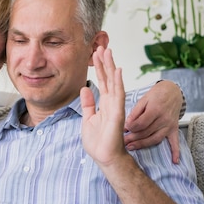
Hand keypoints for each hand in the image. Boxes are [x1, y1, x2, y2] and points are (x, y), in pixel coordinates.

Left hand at [80, 46, 126, 166]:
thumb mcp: (88, 119)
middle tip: (101, 46)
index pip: (102, 82)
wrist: (105, 157)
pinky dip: (118, 82)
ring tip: (108, 52)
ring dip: (110, 67)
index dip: (99, 68)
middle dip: (105, 62)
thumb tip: (84, 89)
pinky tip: (117, 70)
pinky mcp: (117, 113)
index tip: (95, 54)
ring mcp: (115, 107)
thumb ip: (88, 104)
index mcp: (104, 104)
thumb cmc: (98, 142)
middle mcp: (111, 103)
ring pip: (114, 82)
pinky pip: (118, 95)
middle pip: (108, 78)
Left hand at [124, 80, 181, 163]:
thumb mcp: (143, 99)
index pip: (141, 123)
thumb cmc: (156, 95)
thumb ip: (135, 112)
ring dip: (142, 145)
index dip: (130, 128)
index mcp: (155, 110)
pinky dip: (176, 152)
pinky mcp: (173, 129)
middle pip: (146, 133)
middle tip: (121, 142)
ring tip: (131, 147)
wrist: (172, 92)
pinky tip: (175, 161)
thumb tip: (126, 124)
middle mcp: (164, 119)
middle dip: (132, 138)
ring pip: (155, 139)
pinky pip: (175, 142)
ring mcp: (169, 125)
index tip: (122, 129)